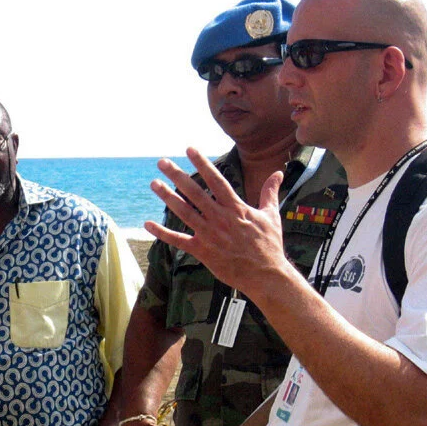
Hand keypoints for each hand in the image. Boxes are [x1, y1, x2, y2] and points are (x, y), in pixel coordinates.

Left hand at [143, 148, 293, 297]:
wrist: (266, 275)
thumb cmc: (269, 245)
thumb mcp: (272, 215)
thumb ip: (270, 192)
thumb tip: (278, 173)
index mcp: (236, 208)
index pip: (217, 181)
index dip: (203, 164)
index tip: (190, 149)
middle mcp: (220, 218)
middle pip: (195, 193)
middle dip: (177, 176)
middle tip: (162, 162)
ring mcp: (210, 235)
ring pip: (184, 212)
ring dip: (167, 197)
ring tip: (154, 183)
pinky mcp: (202, 251)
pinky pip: (179, 241)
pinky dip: (162, 233)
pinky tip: (148, 224)